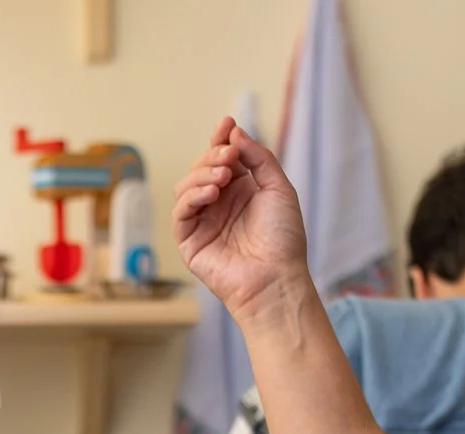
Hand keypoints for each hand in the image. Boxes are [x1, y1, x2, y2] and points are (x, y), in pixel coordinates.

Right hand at [173, 117, 312, 325]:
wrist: (277, 277)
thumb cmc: (284, 239)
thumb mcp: (278, 188)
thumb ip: (258, 158)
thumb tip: (234, 134)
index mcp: (241, 190)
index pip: (222, 158)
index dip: (221, 139)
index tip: (227, 124)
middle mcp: (220, 203)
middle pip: (202, 168)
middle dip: (213, 156)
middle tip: (229, 156)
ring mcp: (203, 221)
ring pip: (186, 186)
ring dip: (202, 174)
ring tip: (223, 178)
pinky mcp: (190, 241)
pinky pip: (180, 212)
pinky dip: (191, 197)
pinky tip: (211, 193)